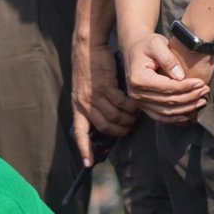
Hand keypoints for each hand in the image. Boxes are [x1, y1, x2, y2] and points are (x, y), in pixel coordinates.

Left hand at [71, 39, 136, 166]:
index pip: (80, 133)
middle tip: (129, 129)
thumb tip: (103, 118)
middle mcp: (84, 104)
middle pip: (104, 127)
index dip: (84, 149)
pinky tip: (136, 104)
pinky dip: (130, 106)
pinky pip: (121, 102)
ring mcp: (93, 96)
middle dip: (119, 131)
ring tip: (135, 117)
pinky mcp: (104, 86)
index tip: (89, 163)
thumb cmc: (89, 70)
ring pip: (114, 115)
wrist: (87, 50)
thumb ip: (92, 105)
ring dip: (127, 119)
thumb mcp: (85, 91)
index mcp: (78, 107)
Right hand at [121, 33, 209, 124]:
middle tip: (205, 91)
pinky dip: (174, 119)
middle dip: (189, 98)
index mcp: (138, 78)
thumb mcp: (157, 43)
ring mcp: (138, 102)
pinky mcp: (142, 106)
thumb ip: (168, 59)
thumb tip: (180, 76)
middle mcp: (135, 93)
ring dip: (185, 109)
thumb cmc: (147, 45)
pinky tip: (187, 115)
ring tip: (201, 101)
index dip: (186, 87)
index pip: (167, 87)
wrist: (134, 50)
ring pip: (165, 112)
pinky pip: (159, 116)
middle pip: (167, 101)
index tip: (201, 83)